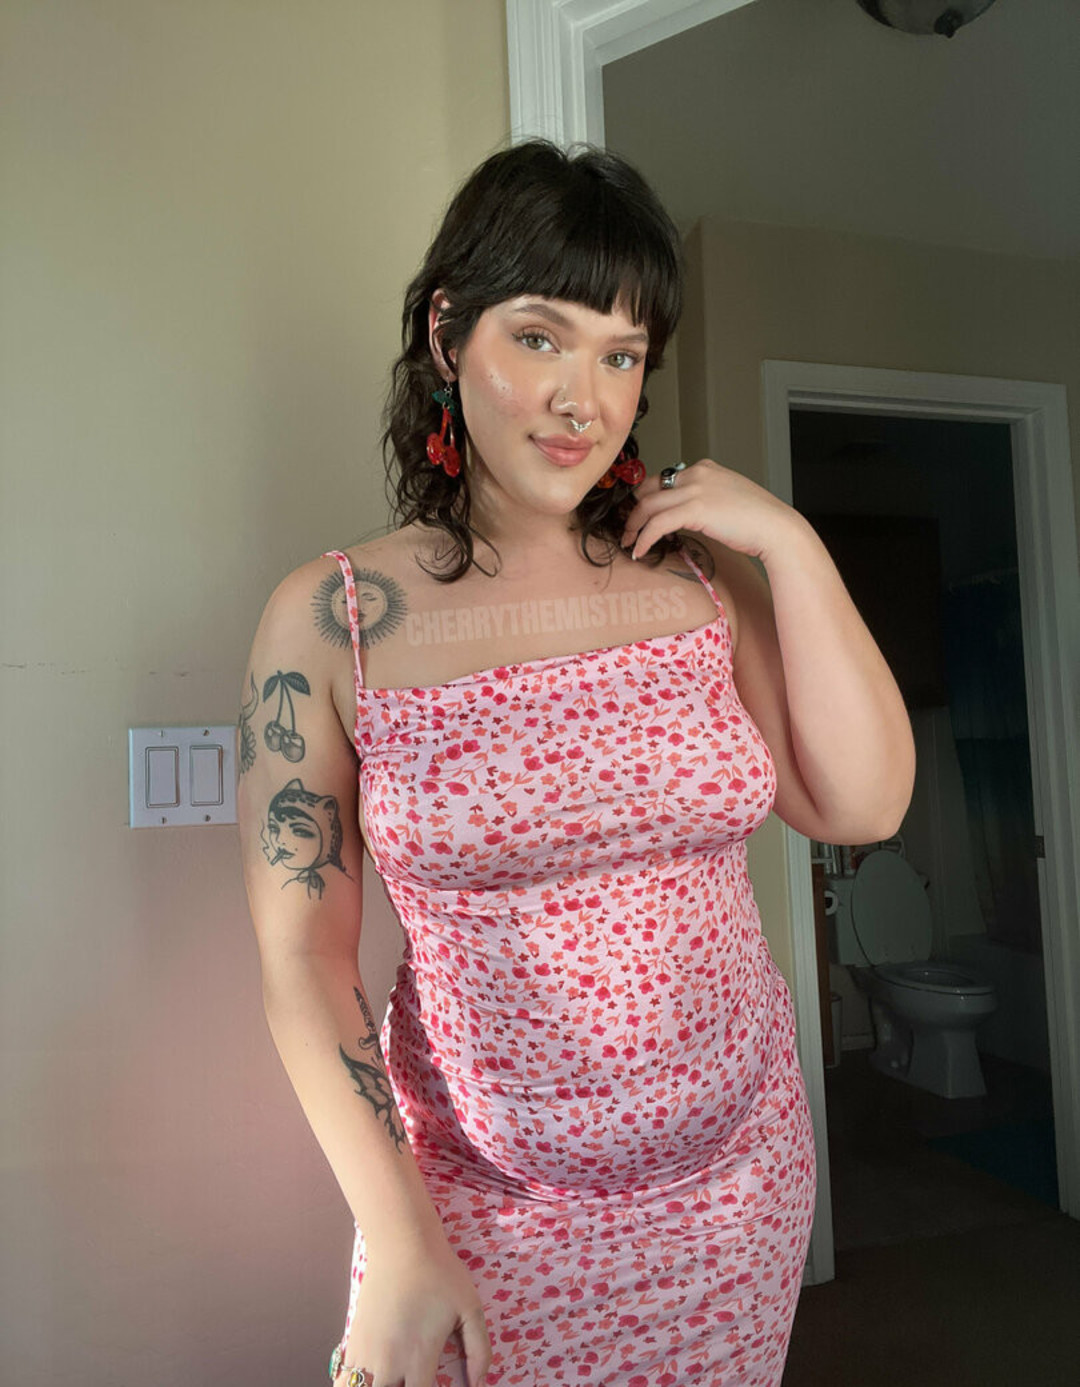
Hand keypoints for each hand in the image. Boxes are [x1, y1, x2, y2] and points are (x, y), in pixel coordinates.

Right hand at [335, 1229, 491, 1386]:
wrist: (402, 1243)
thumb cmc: (440, 1273)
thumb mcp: (470, 1308)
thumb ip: (479, 1349)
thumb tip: (479, 1383)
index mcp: (419, 1359)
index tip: (433, 1383)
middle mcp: (389, 1363)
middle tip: (410, 1379)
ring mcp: (366, 1352)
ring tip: (387, 1380)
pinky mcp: (353, 1339)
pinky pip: (342, 1378)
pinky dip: (352, 1383)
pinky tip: (368, 1378)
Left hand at [620, 457, 798, 563]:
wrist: (777, 528)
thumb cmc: (758, 520)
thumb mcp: (728, 498)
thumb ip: (705, 500)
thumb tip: (684, 516)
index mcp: (705, 468)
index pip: (662, 479)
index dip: (647, 499)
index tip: (640, 516)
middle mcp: (697, 473)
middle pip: (649, 490)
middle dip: (634, 512)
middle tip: (628, 531)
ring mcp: (695, 489)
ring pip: (648, 506)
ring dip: (634, 527)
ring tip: (630, 543)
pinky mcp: (695, 509)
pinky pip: (657, 523)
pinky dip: (645, 538)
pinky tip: (641, 551)